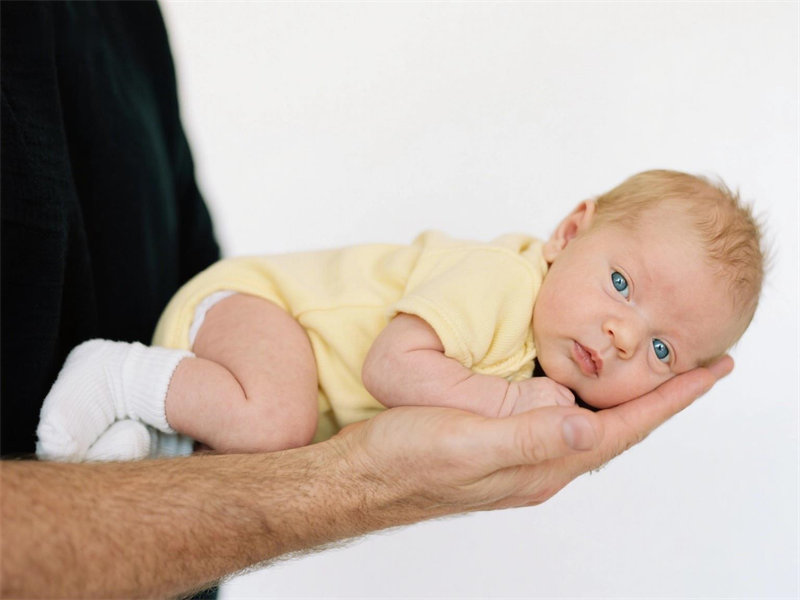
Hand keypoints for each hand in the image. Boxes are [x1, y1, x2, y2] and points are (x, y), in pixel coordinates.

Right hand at [332, 356, 732, 515]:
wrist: (362, 475)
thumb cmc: (405, 459)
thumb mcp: (466, 443)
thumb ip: (528, 437)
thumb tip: (589, 428)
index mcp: (539, 464)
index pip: (620, 431)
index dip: (668, 401)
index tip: (711, 372)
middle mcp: (538, 465)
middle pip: (616, 430)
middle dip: (660, 400)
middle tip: (696, 368)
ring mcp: (519, 457)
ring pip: (589, 426)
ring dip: (626, 400)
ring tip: (654, 375)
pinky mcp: (499, 444)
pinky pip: (559, 420)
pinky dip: (584, 399)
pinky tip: (579, 387)